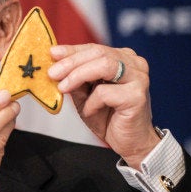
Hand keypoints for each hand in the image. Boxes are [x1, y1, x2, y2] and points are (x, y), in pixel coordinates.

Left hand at [48, 44, 159, 168]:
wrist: (130, 143)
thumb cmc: (109, 117)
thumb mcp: (85, 94)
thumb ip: (75, 78)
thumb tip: (55, 64)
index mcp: (123, 58)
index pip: (94, 48)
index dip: (71, 50)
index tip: (52, 53)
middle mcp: (134, 64)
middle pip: (99, 53)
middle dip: (71, 62)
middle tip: (52, 73)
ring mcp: (138, 78)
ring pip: (104, 66)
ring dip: (78, 75)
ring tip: (63, 88)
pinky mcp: (137, 96)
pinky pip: (105, 92)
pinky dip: (91, 102)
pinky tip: (89, 111)